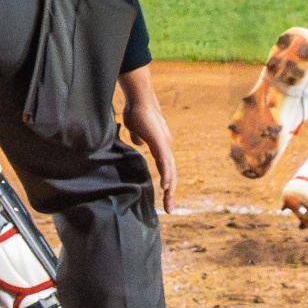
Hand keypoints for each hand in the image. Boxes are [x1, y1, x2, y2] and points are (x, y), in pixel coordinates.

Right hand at [118, 65, 178, 213]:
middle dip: (170, 193)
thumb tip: (138, 144)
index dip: (166, 182)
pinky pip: (165, 162)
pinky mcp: (160, 141)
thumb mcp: (136, 130)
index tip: (165, 197)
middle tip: (169, 209)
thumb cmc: (136, 111)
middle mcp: (166, 146)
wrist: (138, 98)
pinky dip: (166, 174)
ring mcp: (165, 144)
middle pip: (172, 173)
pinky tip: (166, 186)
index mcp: (161, 145)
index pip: (166, 168)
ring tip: (169, 203)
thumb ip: (138, 138)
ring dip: (170, 188)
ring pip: (170, 170)